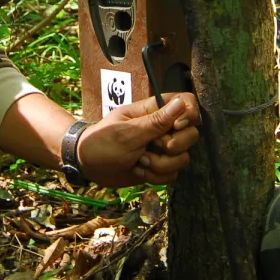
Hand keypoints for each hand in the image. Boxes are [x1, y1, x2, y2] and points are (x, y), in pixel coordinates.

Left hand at [77, 93, 201, 186]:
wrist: (87, 166)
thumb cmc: (101, 142)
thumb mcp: (127, 132)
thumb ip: (156, 121)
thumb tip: (182, 102)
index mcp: (154, 110)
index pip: (187, 102)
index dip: (189, 115)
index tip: (175, 127)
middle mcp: (162, 128)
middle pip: (191, 134)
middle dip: (173, 147)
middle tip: (152, 147)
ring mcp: (162, 148)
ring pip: (183, 158)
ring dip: (160, 165)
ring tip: (139, 161)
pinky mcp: (159, 166)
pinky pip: (173, 174)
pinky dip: (156, 177)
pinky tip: (139, 172)